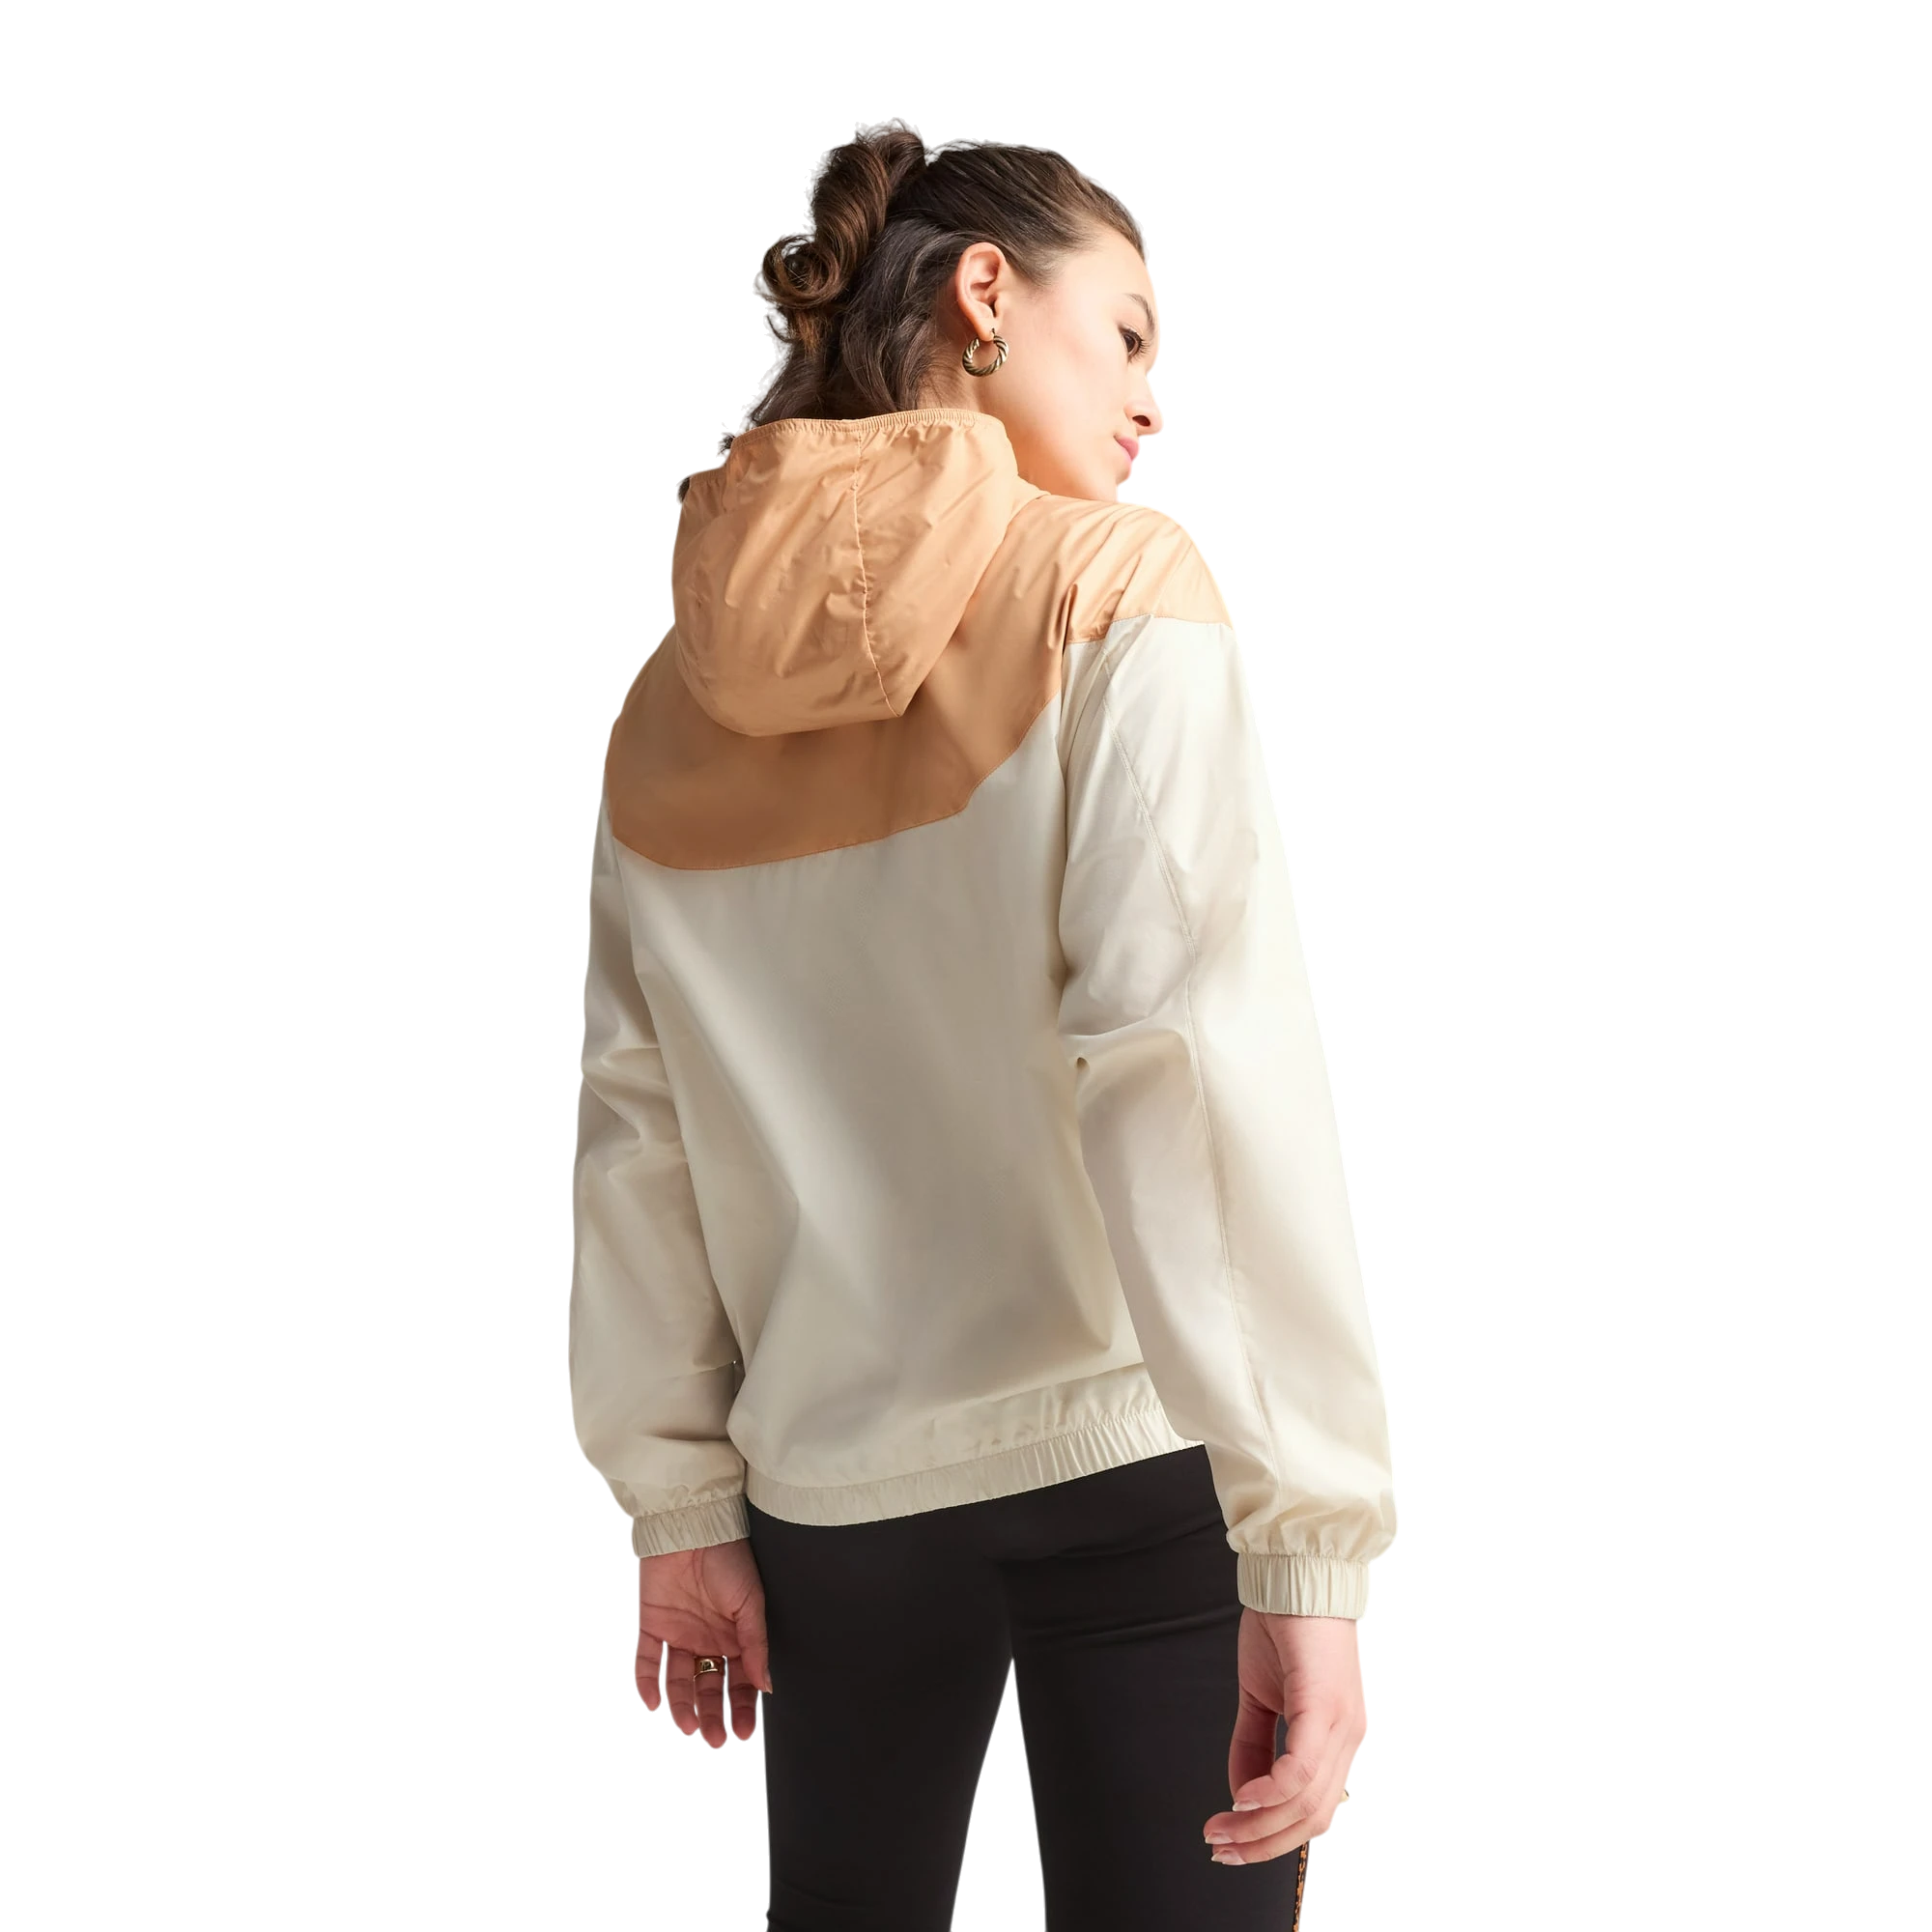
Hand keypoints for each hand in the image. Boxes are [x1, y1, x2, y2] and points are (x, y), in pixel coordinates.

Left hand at [634, 1537, 773, 1747]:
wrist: (693, 1527)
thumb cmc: (729, 1557)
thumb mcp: (751, 1602)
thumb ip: (756, 1645)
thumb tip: (766, 1684)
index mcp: (734, 1635)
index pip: (738, 1680)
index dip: (741, 1706)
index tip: (742, 1730)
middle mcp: (706, 1638)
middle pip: (708, 1685)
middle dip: (712, 1713)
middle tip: (714, 1737)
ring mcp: (678, 1633)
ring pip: (678, 1679)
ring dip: (682, 1703)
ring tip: (688, 1724)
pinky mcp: (651, 1623)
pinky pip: (645, 1659)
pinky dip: (647, 1681)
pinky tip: (652, 1701)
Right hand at [1202, 1610, 1365, 1865]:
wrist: (1295, 1573)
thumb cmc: (1286, 1626)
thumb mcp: (1262, 1695)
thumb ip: (1252, 1745)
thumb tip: (1239, 1794)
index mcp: (1340, 1739)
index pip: (1315, 1812)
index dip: (1272, 1840)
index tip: (1231, 1846)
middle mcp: (1350, 1739)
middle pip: (1313, 1820)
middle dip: (1261, 1845)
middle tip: (1220, 1848)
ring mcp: (1342, 1725)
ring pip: (1306, 1804)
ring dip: (1256, 1826)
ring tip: (1220, 1829)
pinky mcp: (1323, 1706)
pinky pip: (1299, 1769)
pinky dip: (1267, 1790)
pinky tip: (1239, 1796)